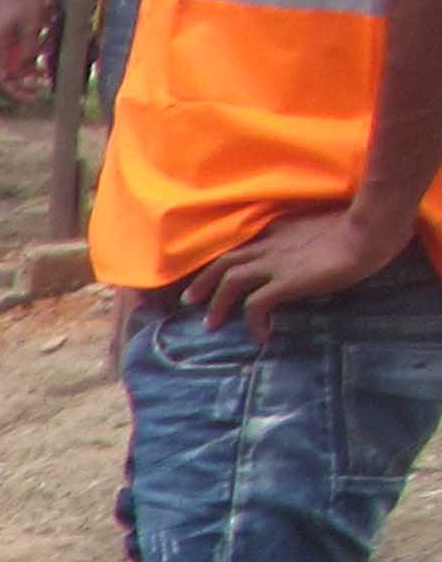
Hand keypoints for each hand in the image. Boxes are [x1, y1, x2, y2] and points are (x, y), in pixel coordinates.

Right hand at [0, 0, 50, 96]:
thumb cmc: (25, 1)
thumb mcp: (32, 29)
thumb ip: (29, 55)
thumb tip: (30, 80)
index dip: (15, 92)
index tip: (33, 96)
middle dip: (14, 90)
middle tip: (35, 94)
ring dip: (17, 81)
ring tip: (38, 83)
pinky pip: (3, 63)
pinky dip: (16, 70)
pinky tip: (32, 70)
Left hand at [186, 205, 413, 334]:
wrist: (371, 228)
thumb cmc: (359, 226)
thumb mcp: (323, 228)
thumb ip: (307, 239)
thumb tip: (310, 255)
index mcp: (279, 230)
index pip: (242, 244)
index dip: (224, 262)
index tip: (213, 276)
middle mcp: (270, 245)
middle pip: (224, 262)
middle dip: (203, 282)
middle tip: (190, 301)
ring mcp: (276, 263)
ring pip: (230, 281)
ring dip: (217, 304)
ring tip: (212, 325)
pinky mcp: (287, 281)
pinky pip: (257, 305)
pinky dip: (253, 321)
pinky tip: (262, 334)